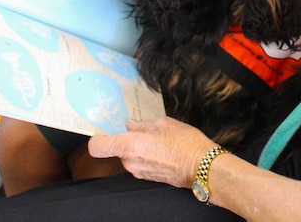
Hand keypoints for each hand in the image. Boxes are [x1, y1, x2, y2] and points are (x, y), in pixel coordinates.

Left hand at [88, 117, 216, 188]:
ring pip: (129, 155)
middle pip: (117, 148)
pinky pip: (139, 162)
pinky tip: (162, 150)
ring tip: (158, 140)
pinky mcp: (147, 177)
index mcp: (130, 146)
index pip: (97, 146)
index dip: (97, 137)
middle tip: (145, 130)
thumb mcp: (164, 123)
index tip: (104, 130)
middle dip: (128, 139)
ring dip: (138, 147)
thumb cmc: (185, 144)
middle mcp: (130, 162)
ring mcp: (138, 172)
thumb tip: (131, 125)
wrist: (202, 167)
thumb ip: (143, 124)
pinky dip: (146, 155)